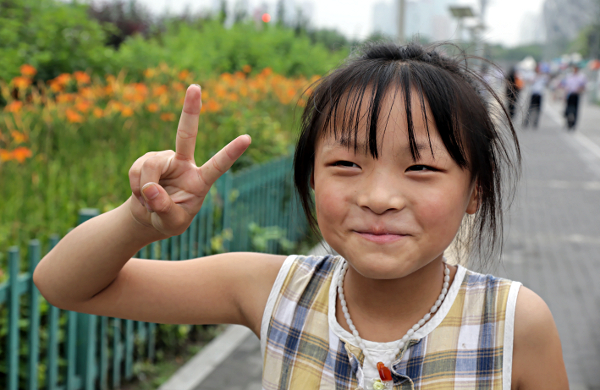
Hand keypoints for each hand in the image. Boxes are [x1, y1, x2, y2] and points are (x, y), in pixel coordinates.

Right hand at [128, 84, 250, 237]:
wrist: (148, 218)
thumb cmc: (168, 220)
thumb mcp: (171, 223)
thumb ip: (164, 208)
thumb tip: (150, 188)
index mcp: (201, 180)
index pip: (218, 165)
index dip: (231, 153)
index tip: (247, 139)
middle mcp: (185, 164)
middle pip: (186, 134)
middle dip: (190, 110)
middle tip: (195, 87)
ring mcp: (165, 159)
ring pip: (150, 165)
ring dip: (144, 188)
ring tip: (149, 202)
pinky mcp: (147, 160)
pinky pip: (137, 171)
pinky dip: (135, 187)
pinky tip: (141, 194)